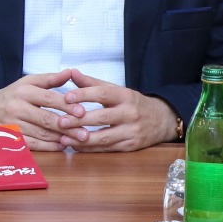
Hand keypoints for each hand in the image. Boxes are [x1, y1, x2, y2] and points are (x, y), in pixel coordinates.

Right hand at [0, 70, 89, 150]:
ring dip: (61, 137)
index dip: (67, 105)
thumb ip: (50, 79)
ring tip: (77, 139)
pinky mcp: (11, 138)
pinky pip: (33, 144)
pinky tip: (61, 145)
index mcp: (23, 91)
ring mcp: (13, 124)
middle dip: (68, 126)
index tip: (83, 111)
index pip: (49, 98)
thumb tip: (70, 72)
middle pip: (46, 118)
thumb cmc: (12, 96)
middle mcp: (17, 107)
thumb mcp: (27, 83)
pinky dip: (49, 146)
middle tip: (84, 132)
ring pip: (41, 133)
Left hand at [53, 69, 179, 151]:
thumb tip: (71, 72)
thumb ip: (92, 83)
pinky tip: (76, 146)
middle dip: (79, 120)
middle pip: (102, 117)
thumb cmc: (132, 103)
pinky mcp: (131, 146)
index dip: (84, 95)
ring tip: (63, 138)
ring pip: (104, 137)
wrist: (162, 119)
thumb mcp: (116, 90)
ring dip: (82, 139)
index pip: (103, 93)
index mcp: (125, 95)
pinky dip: (91, 149)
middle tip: (60, 121)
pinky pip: (108, 149)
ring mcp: (132, 131)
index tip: (66, 97)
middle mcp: (130, 113)